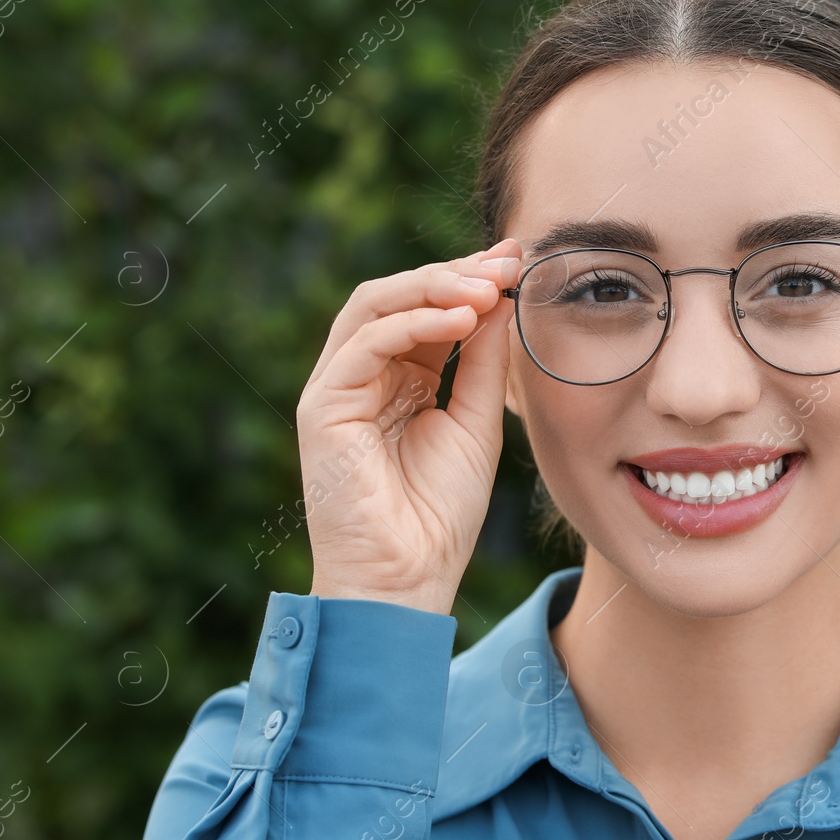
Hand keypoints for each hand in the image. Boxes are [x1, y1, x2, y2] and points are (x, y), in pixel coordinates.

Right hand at [297, 238, 522, 613]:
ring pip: (373, 305)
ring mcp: (338, 387)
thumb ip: (482, 362)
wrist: (408, 578)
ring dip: (434, 286)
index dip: (471, 281)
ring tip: (486, 286)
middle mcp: (364, 375)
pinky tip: (461, 319)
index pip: (429, 309)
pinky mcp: (322, 406)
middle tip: (506, 262)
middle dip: (455, 272)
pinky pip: (364, 343)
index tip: (517, 261)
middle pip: (399, 296)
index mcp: (400, 379)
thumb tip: (499, 297)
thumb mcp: (476, 423)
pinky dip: (413, 322)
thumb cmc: (441, 514)